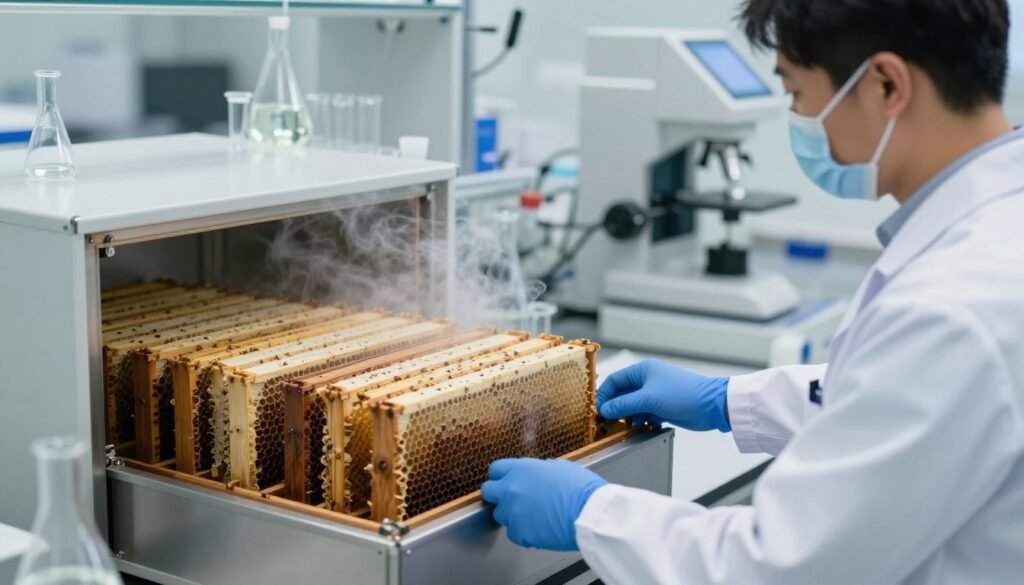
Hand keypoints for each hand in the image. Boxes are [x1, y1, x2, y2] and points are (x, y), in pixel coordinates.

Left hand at [481, 458, 607, 551]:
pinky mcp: (518, 533)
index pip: (495, 469)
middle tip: (513, 500)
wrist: (589, 513)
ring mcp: (512, 512)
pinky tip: (540, 529)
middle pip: (488, 491)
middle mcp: (511, 489)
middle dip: (498, 495)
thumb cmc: (581, 489)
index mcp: (521, 469)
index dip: (501, 476)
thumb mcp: (560, 467)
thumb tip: (539, 472)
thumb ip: (540, 469)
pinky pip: (513, 533)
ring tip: (534, 516)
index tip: (506, 481)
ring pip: (500, 514)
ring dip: (512, 515)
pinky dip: (523, 532)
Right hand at [597, 359, 730, 431]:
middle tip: (606, 421)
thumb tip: (605, 409)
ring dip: (627, 415)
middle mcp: (647, 380)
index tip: (598, 410)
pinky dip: (639, 420)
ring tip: (623, 426)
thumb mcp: (649, 399)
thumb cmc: (683, 395)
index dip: (604, 394)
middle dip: (615, 406)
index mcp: (643, 370)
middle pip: (622, 393)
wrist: (711, 406)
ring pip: (632, 405)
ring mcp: (655, 394)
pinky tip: (639, 427)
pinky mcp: (662, 406)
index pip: (615, 380)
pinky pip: (644, 413)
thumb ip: (624, 405)